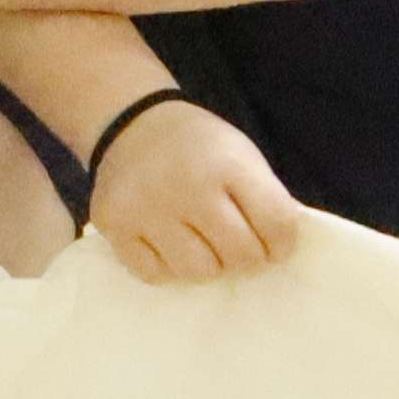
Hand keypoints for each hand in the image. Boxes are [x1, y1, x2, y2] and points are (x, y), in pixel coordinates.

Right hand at [84, 96, 300, 284]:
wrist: (131, 124)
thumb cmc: (198, 148)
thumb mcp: (241, 155)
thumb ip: (263, 199)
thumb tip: (277, 252)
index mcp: (229, 163)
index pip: (278, 224)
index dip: (282, 244)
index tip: (273, 244)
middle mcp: (188, 185)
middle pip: (241, 255)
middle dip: (246, 258)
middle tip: (236, 245)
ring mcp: (148, 208)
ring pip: (198, 272)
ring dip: (207, 265)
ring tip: (201, 242)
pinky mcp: (115, 226)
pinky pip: (155, 274)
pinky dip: (167, 266)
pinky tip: (166, 241)